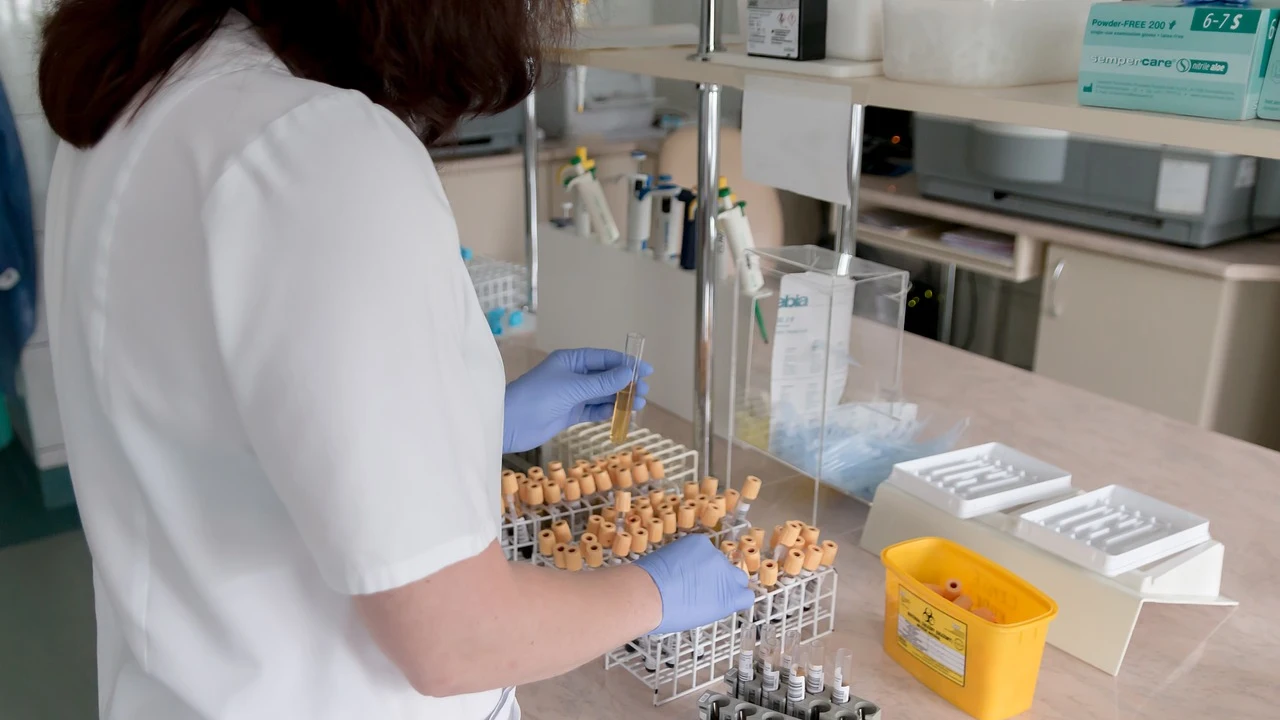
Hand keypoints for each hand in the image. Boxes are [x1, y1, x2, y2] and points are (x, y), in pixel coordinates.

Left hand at [503, 348, 652, 453]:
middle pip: (605, 376)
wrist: (511, 423)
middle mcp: (572, 375)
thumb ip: (602, 382)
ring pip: (601, 394)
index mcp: (570, 360)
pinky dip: (607, 411)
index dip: (626, 363)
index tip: (646, 370)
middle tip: (645, 390)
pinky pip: (593, 410)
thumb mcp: (574, 387)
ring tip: (638, 404)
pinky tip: (621, 413)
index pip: (603, 358)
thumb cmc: (538, 397)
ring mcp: (571, 395)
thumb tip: (629, 373)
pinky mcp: (569, 413)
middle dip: (625, 383)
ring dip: (619, 398)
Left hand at [632, 535, 755, 634]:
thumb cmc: (667, 614)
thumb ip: (715, 603)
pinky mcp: (700, 542)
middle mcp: (728, 576)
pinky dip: (693, 552)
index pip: (747, 595)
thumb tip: (713, 594)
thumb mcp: (701, 615)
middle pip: (737, 575)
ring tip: (684, 573)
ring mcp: (715, 556)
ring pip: (717, 559)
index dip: (736, 595)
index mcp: (729, 600)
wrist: (647, 593)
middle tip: (705, 583)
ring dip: (706, 564)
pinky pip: (701, 546)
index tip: (725, 595)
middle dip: (725, 579)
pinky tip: (678, 561)